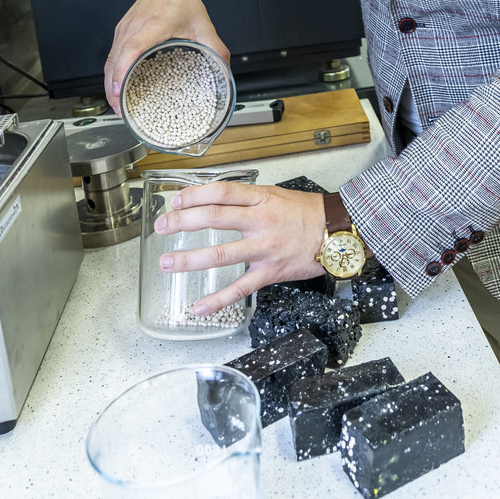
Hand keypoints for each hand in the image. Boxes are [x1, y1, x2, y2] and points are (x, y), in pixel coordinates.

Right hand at [103, 0, 229, 111]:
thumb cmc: (182, 0)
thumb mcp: (204, 25)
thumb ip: (216, 49)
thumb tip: (224, 72)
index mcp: (154, 24)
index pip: (132, 48)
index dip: (124, 70)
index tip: (120, 90)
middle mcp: (134, 27)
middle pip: (115, 60)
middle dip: (113, 88)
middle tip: (121, 110)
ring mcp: (124, 29)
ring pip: (110, 60)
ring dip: (110, 84)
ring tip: (119, 105)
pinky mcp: (121, 31)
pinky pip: (112, 54)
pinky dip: (112, 73)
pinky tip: (119, 86)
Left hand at [154, 181, 326, 312]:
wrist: (337, 232)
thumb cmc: (308, 213)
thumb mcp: (277, 194)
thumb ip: (248, 199)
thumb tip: (216, 200)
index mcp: (261, 199)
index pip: (222, 192)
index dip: (195, 195)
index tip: (176, 201)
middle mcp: (261, 222)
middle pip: (214, 218)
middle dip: (183, 223)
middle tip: (162, 227)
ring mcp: (264, 248)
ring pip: (221, 254)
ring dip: (189, 259)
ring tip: (167, 263)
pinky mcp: (270, 272)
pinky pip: (240, 288)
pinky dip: (218, 299)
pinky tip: (199, 306)